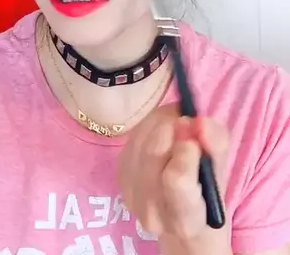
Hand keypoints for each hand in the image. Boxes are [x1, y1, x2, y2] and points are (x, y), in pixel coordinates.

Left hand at [118, 104, 230, 253]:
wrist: (179, 208)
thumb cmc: (207, 192)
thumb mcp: (221, 172)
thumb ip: (216, 147)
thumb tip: (201, 122)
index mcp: (185, 221)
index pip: (177, 182)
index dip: (185, 153)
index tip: (195, 131)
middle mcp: (151, 211)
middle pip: (154, 152)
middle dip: (174, 127)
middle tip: (190, 119)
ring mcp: (129, 191)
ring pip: (142, 139)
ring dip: (162, 122)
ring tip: (180, 122)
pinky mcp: (120, 171)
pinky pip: (133, 136)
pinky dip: (151, 125)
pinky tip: (163, 129)